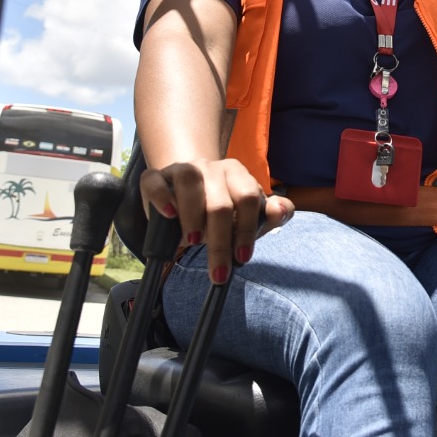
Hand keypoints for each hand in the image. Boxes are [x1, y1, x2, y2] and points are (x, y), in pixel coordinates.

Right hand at [139, 157, 294, 283]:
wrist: (185, 195)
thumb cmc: (222, 211)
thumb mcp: (249, 217)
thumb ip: (272, 214)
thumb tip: (281, 209)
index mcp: (237, 173)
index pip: (248, 198)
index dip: (247, 229)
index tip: (242, 257)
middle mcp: (210, 167)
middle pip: (220, 201)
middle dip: (220, 241)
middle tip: (218, 270)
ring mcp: (182, 169)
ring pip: (190, 182)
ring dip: (193, 216)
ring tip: (192, 242)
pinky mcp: (156, 176)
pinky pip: (155, 181)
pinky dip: (161, 197)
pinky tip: (169, 215)